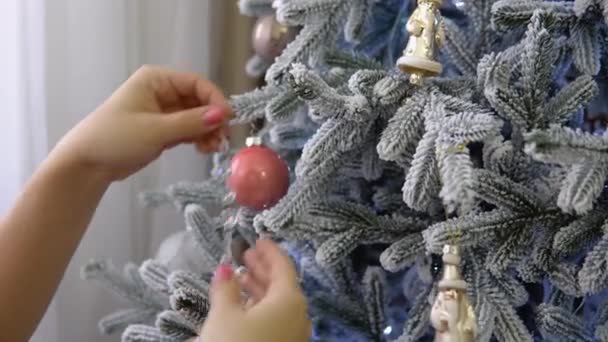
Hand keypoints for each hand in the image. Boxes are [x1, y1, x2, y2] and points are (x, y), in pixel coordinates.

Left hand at [51, 65, 231, 180]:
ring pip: (196, 117)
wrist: (87, 164)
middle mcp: (162, 91)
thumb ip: (191, 122)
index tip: (228, 120)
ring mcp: (163, 111)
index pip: (196, 83)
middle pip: (199, 100)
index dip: (215, 100)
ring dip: (208, 131)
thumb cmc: (116, 139)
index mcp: (157, 80)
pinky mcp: (163, 129)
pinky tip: (204, 149)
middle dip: (213, 119)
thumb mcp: (156, 130)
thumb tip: (224, 115)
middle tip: (222, 139)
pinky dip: (199, 138)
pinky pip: (189, 129)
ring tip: (213, 148)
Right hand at [199, 240, 311, 341]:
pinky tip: (244, 307)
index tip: (258, 239)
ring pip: (279, 304)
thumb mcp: (224, 315)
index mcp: (290, 300)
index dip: (270, 251)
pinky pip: (278, 320)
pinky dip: (263, 308)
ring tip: (240, 279)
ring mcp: (296, 334)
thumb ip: (225, 288)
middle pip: (283, 285)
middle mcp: (300, 316)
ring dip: (260, 289)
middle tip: (246, 256)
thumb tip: (225, 269)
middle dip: (263, 269)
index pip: (283, 266)